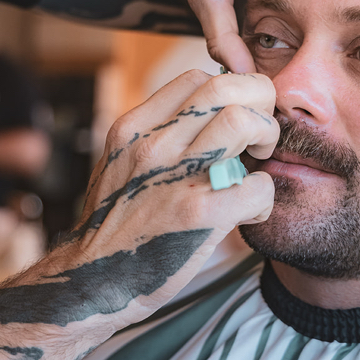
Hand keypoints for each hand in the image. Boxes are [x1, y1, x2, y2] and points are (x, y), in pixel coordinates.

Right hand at [26, 69, 276, 324]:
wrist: (93, 282)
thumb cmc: (116, 223)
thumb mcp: (121, 163)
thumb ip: (157, 135)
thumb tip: (207, 115)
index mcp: (133, 128)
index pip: (197, 78)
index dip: (230, 91)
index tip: (236, 117)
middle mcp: (152, 145)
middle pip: (226, 87)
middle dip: (259, 103)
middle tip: (259, 135)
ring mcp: (175, 178)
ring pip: (244, 121)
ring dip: (266, 138)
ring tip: (257, 162)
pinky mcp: (199, 215)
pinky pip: (258, 185)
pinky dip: (265, 197)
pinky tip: (250, 211)